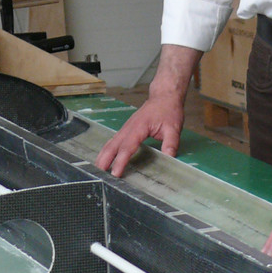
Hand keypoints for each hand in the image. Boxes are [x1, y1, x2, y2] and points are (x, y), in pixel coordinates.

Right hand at [94, 45, 201, 176]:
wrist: (164, 96)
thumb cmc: (168, 111)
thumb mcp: (173, 128)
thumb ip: (171, 144)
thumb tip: (169, 158)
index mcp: (139, 128)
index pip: (127, 147)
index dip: (120, 161)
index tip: (115, 174)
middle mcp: (129, 128)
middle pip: (112, 145)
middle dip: (105, 160)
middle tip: (99, 175)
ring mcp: (126, 128)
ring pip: (110, 143)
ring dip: (103, 156)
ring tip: (97, 170)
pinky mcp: (126, 129)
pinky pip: (114, 140)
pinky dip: (107, 150)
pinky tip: (104, 158)